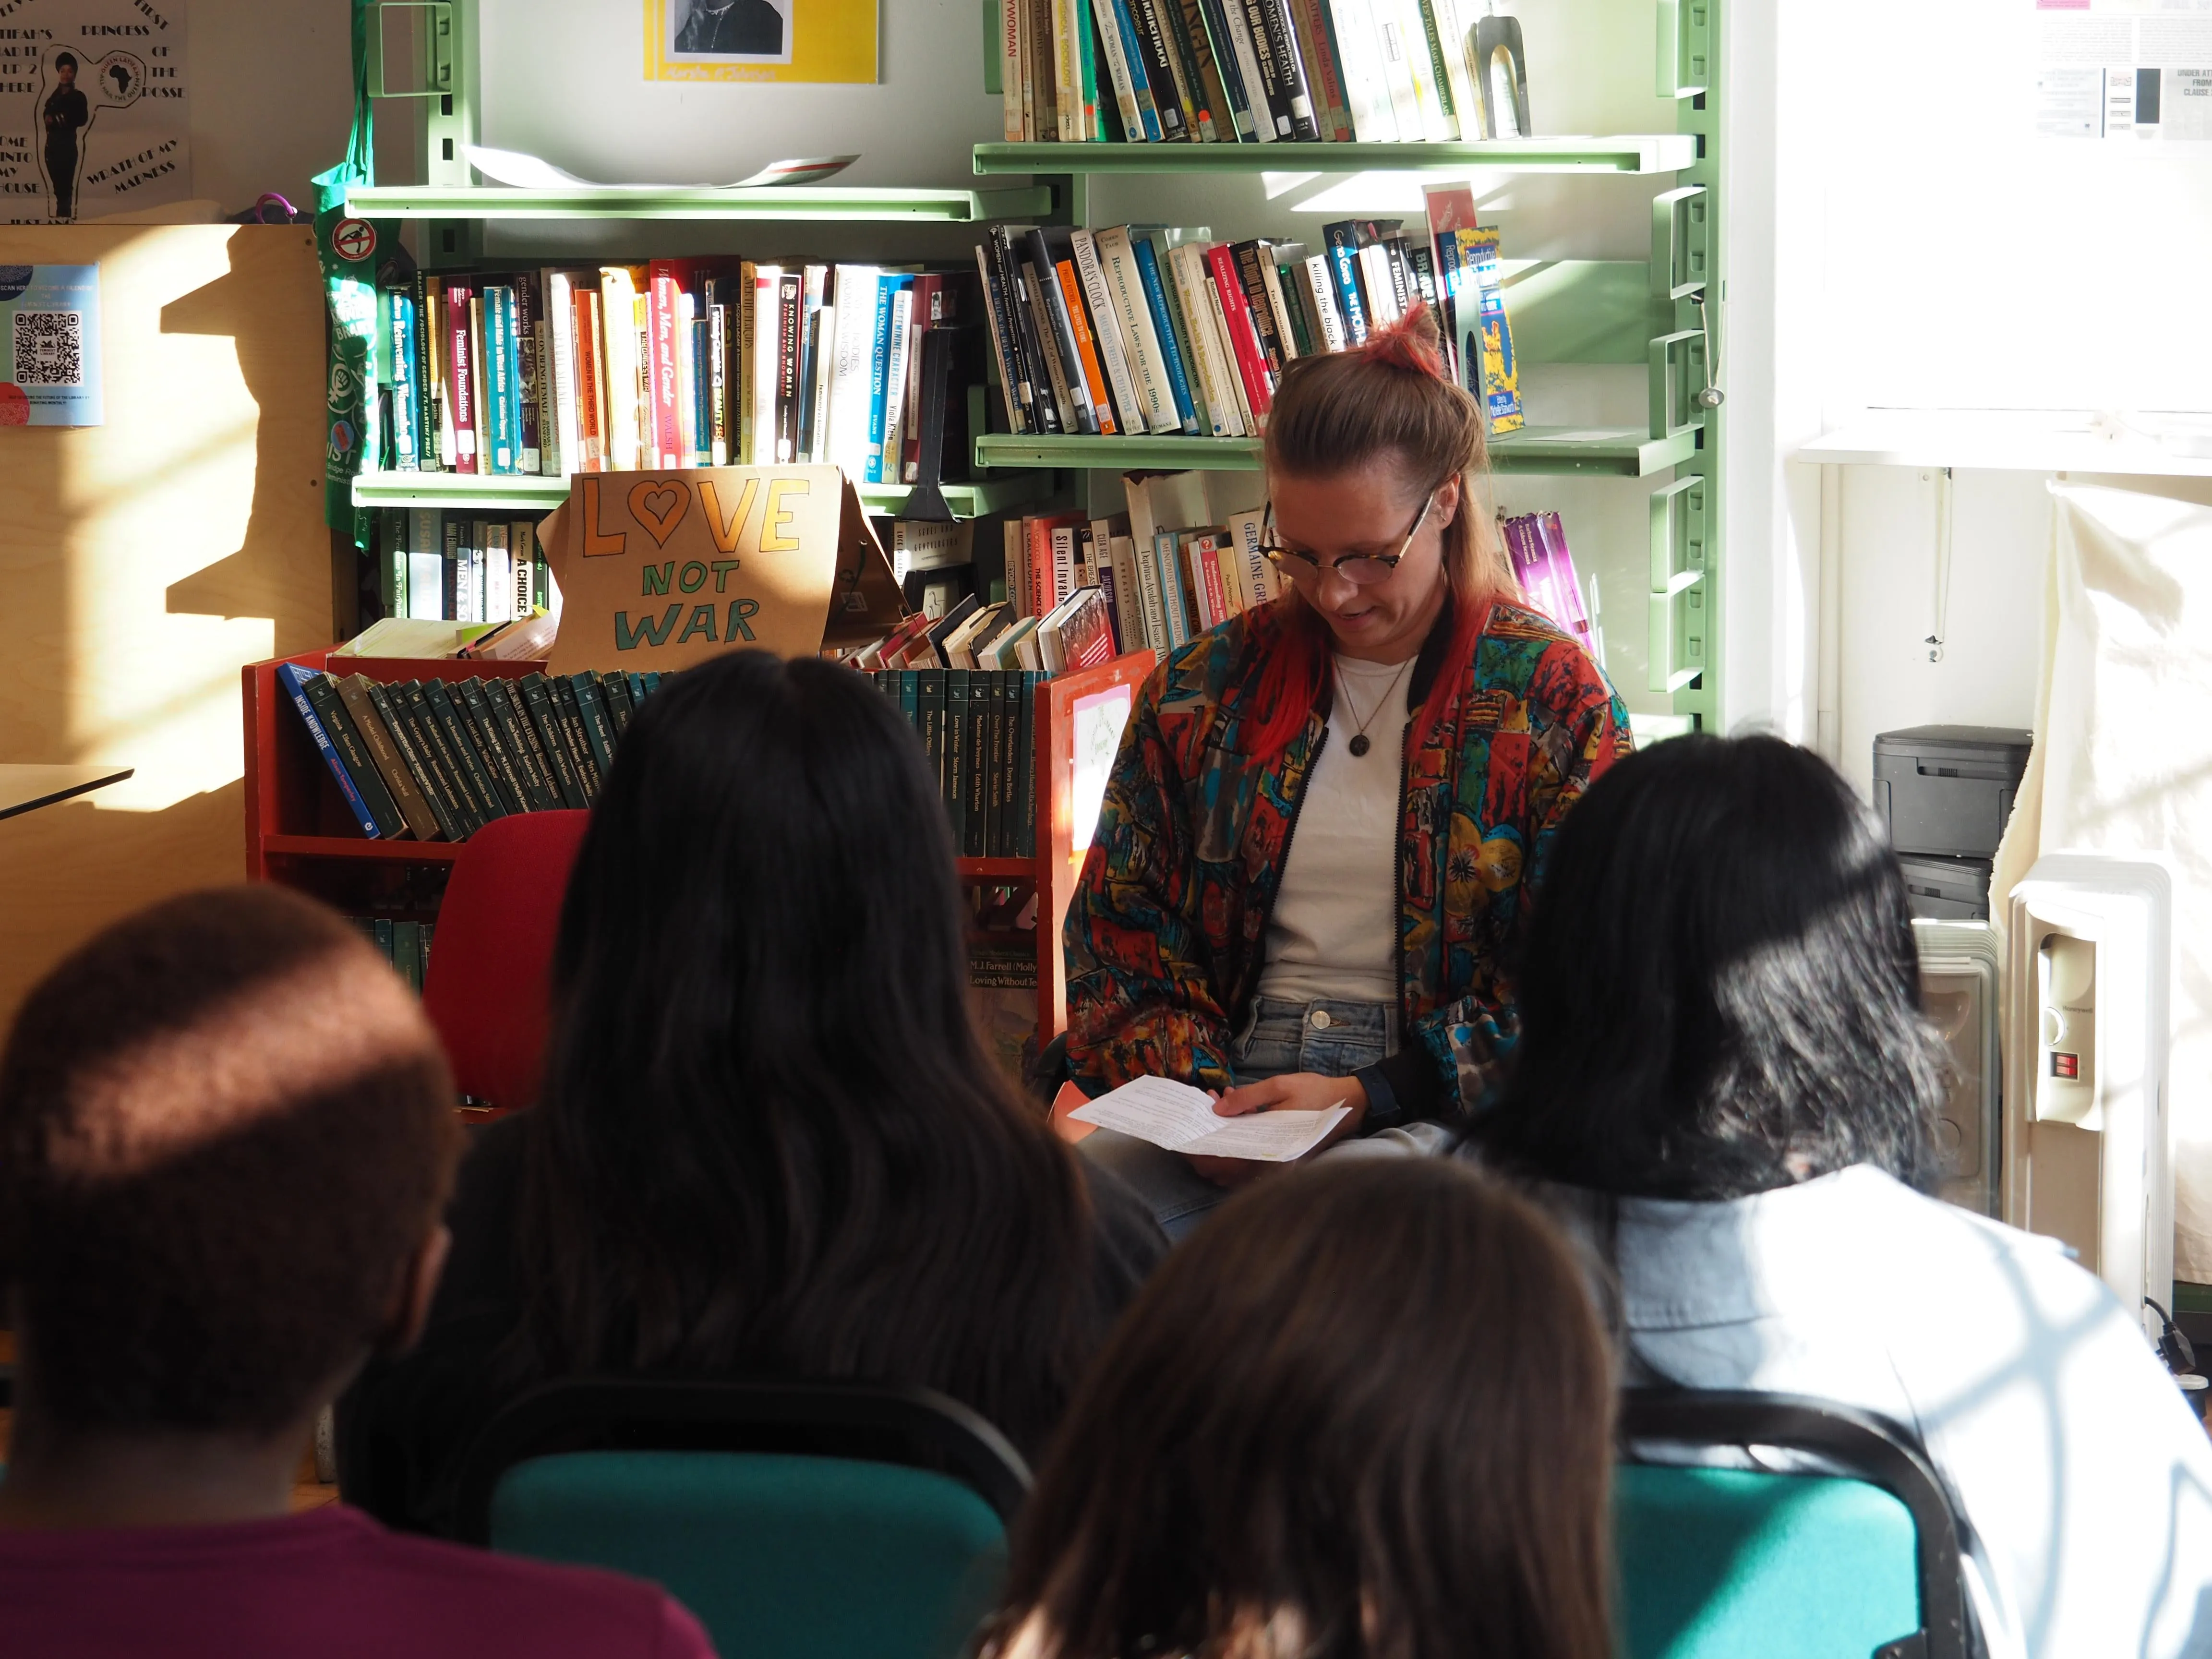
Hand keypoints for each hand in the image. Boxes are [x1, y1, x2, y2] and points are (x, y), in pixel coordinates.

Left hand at [1183, 1073, 1368, 1188]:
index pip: (1224, 1163)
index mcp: (1271, 1152)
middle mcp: (1272, 1167)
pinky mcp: (1279, 1163)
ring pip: (1233, 1169)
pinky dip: (1235, 1145)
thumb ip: (1247, 1098)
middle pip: (1223, 1172)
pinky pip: (1247, 1162)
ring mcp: (1275, 1168)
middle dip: (1205, 1146)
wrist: (1351, 1105)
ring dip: (1219, 1144)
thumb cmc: (1317, 1094)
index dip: (1199, 1153)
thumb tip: (1217, 1109)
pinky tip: (1236, 1115)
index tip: (1185, 1135)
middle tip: (1200, 1117)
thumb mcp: (1280, 1087)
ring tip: (1219, 1109)